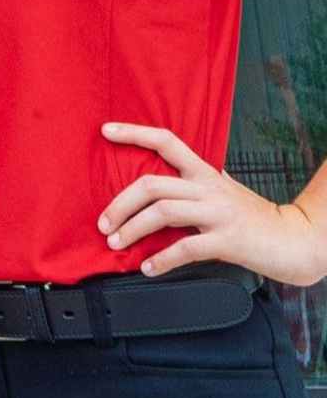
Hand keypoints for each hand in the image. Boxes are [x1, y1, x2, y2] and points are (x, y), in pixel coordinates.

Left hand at [97, 122, 326, 284]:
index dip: (134, 133)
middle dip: (120, 204)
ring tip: (116, 243)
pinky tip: (148, 267)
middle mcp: (209, 189)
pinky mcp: (228, 240)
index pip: (167, 141)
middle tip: (103, 223)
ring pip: (163, 213)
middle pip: (152, 185)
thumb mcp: (222, 191)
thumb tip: (158, 183)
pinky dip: (162, 259)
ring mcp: (219, 214)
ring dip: (132, 229)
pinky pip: (186, 248)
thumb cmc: (254, 218)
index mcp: (205, 173)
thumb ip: (194, 185)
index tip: (106, 130)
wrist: (294, 240)